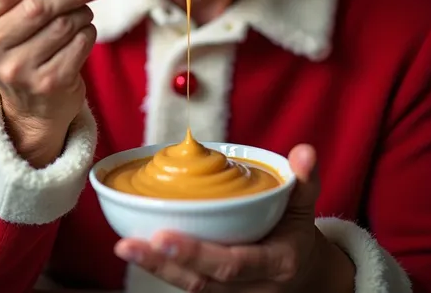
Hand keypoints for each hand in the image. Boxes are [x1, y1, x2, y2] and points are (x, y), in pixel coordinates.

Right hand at [0, 0, 104, 166]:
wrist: (33, 97)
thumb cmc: (24, 30)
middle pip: (39, 6)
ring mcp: (16, 70)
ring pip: (64, 24)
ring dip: (82, 11)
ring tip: (82, 11)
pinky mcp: (46, 84)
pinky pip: (80, 43)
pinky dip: (89, 32)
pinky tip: (81, 34)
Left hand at [115, 145, 354, 292]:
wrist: (302, 274)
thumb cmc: (296, 232)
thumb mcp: (304, 205)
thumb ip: (304, 179)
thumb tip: (304, 151)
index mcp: (275, 263)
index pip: (234, 262)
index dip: (198, 252)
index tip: (164, 236)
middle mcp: (252, 287)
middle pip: (203, 281)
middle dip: (163, 263)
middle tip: (129, 243)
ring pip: (189, 286)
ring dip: (155, 268)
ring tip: (125, 245)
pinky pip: (186, 284)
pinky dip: (161, 268)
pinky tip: (137, 248)